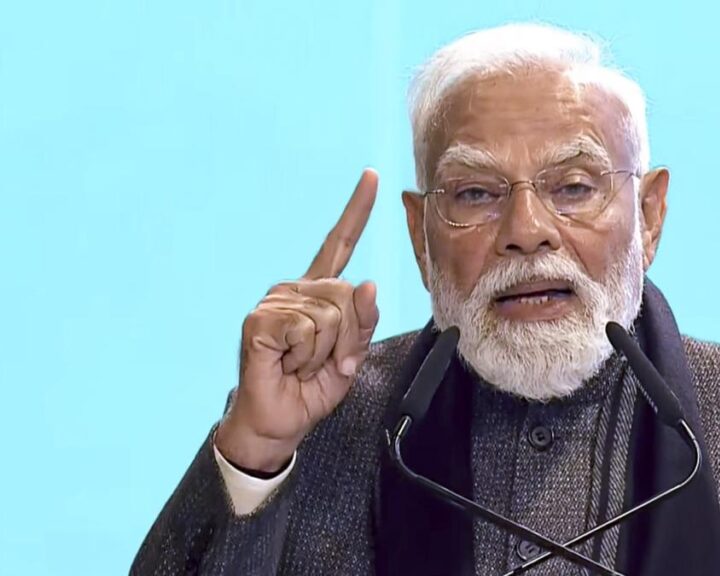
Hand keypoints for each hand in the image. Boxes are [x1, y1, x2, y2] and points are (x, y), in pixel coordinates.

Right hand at [216, 169, 379, 471]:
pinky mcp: (260, 321)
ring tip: (302, 364)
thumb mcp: (351, 357)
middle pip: (349, 294)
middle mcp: (296, 289)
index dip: (357, 209)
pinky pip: (306, 330)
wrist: (280, 421)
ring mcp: (275, 303)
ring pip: (331, 316)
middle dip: (349, 338)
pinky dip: (306, 356)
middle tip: (325, 362)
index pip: (340, 242)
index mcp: (318, 293)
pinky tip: (287, 363)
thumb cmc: (311, 388)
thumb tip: (369, 284)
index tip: (372, 176)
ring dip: (326, 352)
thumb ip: (364, 322)